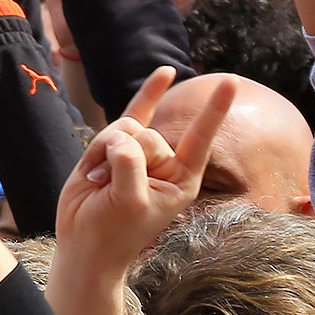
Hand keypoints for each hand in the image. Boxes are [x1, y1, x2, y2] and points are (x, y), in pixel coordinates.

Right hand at [57, 66, 225, 262]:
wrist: (83, 242)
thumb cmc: (112, 231)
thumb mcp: (130, 202)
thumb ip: (130, 165)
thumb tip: (120, 137)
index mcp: (181, 180)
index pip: (200, 138)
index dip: (214, 109)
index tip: (231, 82)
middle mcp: (165, 163)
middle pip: (148, 135)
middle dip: (124, 156)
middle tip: (111, 187)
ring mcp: (139, 153)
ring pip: (125, 128)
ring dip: (104, 152)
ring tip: (99, 181)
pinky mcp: (114, 147)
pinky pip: (133, 113)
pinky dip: (149, 92)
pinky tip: (166, 72)